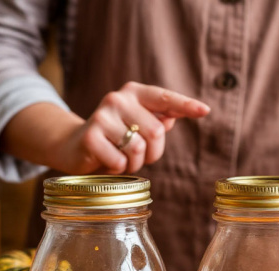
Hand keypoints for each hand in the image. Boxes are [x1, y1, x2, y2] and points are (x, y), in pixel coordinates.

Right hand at [2, 82, 209, 174]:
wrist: (73, 146)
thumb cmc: (114, 137)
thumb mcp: (137, 126)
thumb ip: (158, 119)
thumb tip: (174, 117)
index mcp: (134, 93)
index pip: (165, 98)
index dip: (186, 105)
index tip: (205, 110)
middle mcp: (118, 99)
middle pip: (156, 131)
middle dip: (152, 152)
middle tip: (138, 156)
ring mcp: (102, 116)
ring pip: (138, 148)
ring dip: (135, 163)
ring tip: (122, 158)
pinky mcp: (91, 136)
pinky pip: (121, 161)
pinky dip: (119, 168)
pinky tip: (107, 161)